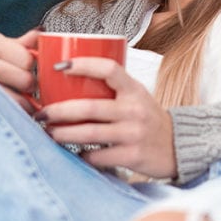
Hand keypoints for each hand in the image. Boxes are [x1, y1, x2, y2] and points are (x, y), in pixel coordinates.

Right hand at [0, 28, 38, 111]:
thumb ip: (17, 43)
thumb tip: (41, 36)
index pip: (28, 59)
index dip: (31, 68)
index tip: (27, 72)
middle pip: (26, 80)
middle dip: (28, 87)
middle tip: (21, 88)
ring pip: (18, 102)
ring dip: (22, 105)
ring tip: (14, 100)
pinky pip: (5, 114)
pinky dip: (10, 115)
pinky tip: (5, 110)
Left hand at [36, 58, 176, 179]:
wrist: (179, 147)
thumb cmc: (148, 118)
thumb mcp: (136, 96)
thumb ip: (112, 88)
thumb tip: (68, 79)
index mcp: (134, 89)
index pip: (108, 69)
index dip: (83, 65)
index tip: (59, 67)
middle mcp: (134, 110)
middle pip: (89, 107)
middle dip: (59, 111)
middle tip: (41, 113)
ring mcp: (134, 133)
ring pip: (89, 133)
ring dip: (63, 134)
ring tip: (49, 133)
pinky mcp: (132, 156)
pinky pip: (99, 156)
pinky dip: (83, 155)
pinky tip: (75, 153)